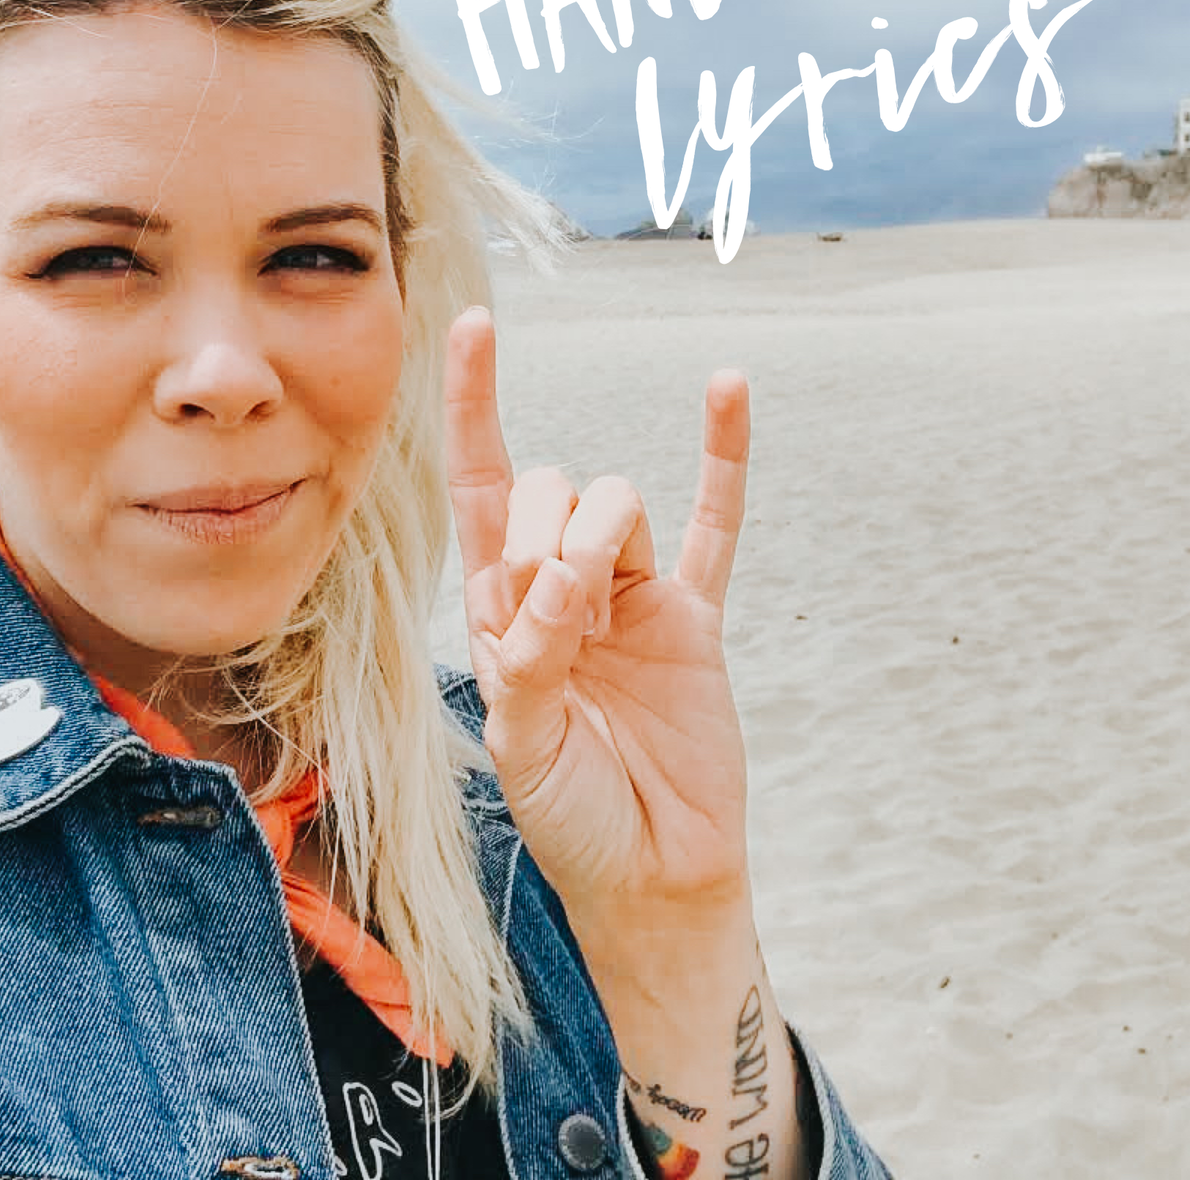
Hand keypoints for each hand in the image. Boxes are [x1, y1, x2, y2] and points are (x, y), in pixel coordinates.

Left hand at [445, 306, 754, 946]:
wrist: (654, 873)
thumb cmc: (572, 817)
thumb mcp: (523, 747)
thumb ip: (526, 659)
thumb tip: (558, 578)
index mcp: (499, 608)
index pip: (481, 484)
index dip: (475, 405)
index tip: (471, 323)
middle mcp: (559, 585)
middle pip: (549, 488)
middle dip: (547, 533)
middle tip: (557, 613)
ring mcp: (630, 594)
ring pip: (617, 501)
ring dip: (604, 539)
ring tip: (602, 619)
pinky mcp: (694, 616)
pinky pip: (714, 523)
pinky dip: (723, 457)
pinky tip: (727, 387)